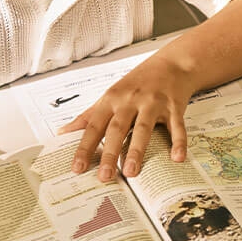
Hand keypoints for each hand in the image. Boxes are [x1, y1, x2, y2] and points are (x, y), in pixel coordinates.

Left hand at [59, 54, 196, 181]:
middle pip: (118, 129)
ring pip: (143, 129)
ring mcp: (153, 103)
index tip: (77, 167)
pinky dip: (178, 142)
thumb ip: (88, 115)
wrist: (171, 64)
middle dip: (109, 153)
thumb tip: (63, 132)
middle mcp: (131, 101)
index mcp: (112, 99)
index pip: (94, 126)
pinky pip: (176, 126)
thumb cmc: (138, 82)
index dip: (84, 147)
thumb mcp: (110, 95)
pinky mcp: (174, 107)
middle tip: (104, 176)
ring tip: (131, 172)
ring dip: (136, 150)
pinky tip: (176, 158)